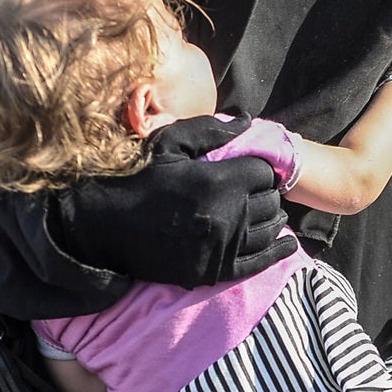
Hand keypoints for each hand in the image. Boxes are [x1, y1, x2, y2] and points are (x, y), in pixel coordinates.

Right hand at [53, 115, 296, 286]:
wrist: (105, 226)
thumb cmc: (137, 178)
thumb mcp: (170, 144)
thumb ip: (211, 131)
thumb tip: (247, 121)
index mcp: (219, 180)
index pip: (265, 172)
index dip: (260, 168)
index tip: (251, 169)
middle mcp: (227, 215)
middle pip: (271, 202)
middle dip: (267, 193)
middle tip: (257, 191)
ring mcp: (222, 246)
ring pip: (269, 230)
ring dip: (271, 219)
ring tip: (265, 213)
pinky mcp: (214, 270)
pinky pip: (259, 262)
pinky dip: (278, 252)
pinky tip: (286, 244)